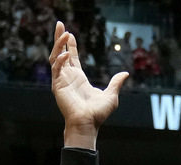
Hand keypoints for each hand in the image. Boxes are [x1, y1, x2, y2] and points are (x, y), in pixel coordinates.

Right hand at [49, 21, 127, 148]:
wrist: (88, 123)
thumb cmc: (98, 113)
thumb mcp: (111, 95)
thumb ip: (116, 83)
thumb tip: (125, 74)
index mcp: (79, 78)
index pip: (72, 58)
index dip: (70, 45)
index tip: (70, 34)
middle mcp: (68, 77)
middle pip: (60, 53)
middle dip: (59, 39)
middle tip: (60, 24)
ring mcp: (62, 80)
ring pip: (55, 57)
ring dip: (58, 45)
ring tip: (65, 33)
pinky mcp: (58, 85)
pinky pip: (56, 68)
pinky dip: (60, 60)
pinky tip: (66, 54)